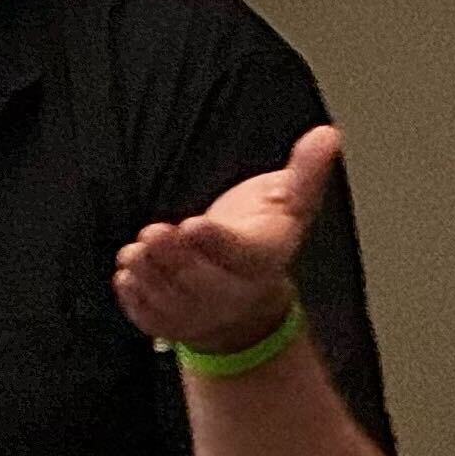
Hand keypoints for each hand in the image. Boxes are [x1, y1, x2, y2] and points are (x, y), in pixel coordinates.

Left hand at [115, 124, 340, 354]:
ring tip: (135, 252)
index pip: (241, 254)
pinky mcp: (172, 322)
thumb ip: (304, 171)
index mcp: (262, 260)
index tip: (193, 224)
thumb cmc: (263, 240)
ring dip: (150, 275)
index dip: (216, 242)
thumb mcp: (290, 203)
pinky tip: (126, 275)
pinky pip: (150, 316)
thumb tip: (328, 134)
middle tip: (154, 233)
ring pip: (172, 298)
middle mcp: (233, 293)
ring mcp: (201, 312)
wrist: (248, 301)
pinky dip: (135, 297)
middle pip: (202, 281)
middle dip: (175, 257)